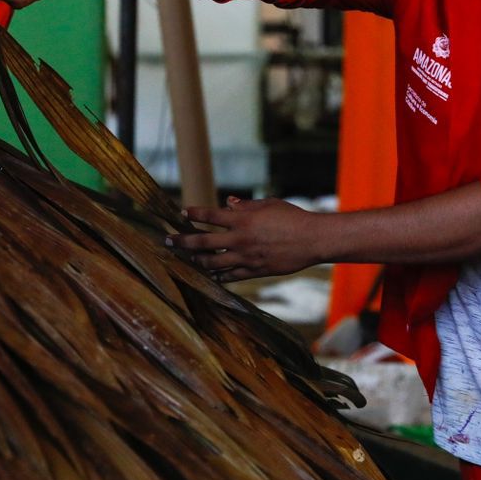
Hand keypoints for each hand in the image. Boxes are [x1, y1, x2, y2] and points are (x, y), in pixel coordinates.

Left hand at [174, 197, 329, 282]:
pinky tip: (209, 274)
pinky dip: (217, 275)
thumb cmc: (292, 217)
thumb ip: (246, 206)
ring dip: (197, 260)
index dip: (193, 214)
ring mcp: (245, 257)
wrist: (312, 240)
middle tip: (169, 240)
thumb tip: (229, 203)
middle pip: (202, 242)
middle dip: (182, 241)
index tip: (182, 213)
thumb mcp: (268, 205)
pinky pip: (230, 276)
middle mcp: (239, 239)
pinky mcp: (254, 271)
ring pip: (212, 263)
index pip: (209, 216)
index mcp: (242, 220)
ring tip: (189, 258)